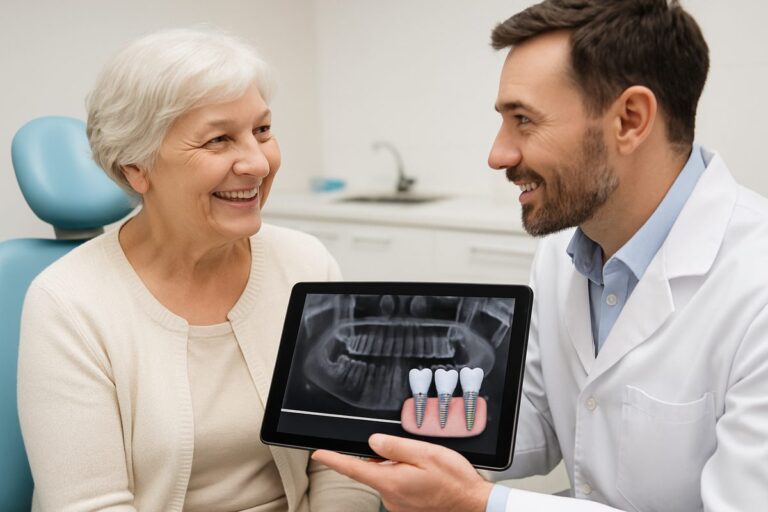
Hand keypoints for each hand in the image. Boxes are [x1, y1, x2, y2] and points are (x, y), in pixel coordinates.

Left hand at [311, 433, 492, 511]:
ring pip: (389, 478)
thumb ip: (395, 446)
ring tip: (427, 469)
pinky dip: (408, 479)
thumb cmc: (454, 481)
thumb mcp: (425, 453)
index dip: (333, 459)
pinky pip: (399, 488)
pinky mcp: (407, 509)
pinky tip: (427, 478)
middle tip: (415, 455)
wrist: (473, 505)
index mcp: (391, 481)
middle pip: (375, 469)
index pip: (353, 468)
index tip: (318, 453)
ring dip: (401, 468)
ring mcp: (398, 505)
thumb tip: (373, 441)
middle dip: (388, 458)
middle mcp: (390, 497)